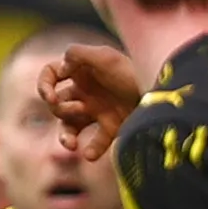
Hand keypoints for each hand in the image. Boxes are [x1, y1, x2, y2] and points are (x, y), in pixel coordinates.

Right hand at [38, 43, 144, 164]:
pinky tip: (90, 154)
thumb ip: (79, 54)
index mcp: (82, 71)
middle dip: (61, 109)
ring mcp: (98, 111)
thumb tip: (61, 66)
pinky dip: (91, 150)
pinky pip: (94, 143)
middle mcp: (87, 91)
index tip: (50, 95)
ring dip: (65, 136)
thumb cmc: (134, 72)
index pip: (51, 74)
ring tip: (72, 145)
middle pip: (56, 104)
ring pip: (68, 127)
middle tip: (80, 110)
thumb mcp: (106, 57)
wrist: (163, 94)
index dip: (44, 84)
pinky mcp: (111, 129)